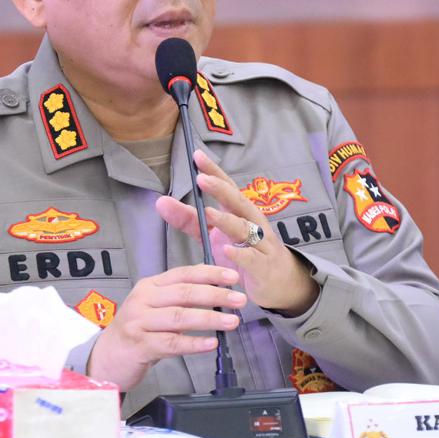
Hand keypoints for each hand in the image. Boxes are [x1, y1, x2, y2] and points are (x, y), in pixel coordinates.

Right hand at [86, 264, 245, 390]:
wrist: (104, 358)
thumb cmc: (134, 333)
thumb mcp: (153, 308)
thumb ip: (178, 300)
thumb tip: (215, 293)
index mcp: (150, 286)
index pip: (183, 274)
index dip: (210, 273)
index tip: (231, 277)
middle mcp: (143, 300)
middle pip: (184, 293)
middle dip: (215, 295)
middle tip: (238, 300)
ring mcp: (139, 322)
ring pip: (180, 317)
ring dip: (209, 318)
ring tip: (231, 321)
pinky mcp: (139, 345)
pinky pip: (171, 343)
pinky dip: (193, 343)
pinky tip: (210, 343)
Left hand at [157, 149, 318, 315]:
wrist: (278, 282)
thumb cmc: (244, 252)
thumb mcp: (214, 235)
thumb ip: (189, 219)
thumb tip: (160, 201)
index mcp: (240, 211)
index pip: (227, 186)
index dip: (214, 171)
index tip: (197, 155)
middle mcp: (253, 222)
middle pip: (237, 202)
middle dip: (221, 190)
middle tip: (202, 179)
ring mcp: (261, 244)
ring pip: (245, 228)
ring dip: (227, 220)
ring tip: (209, 213)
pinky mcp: (263, 267)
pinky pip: (251, 259)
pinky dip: (239, 254)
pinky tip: (227, 251)